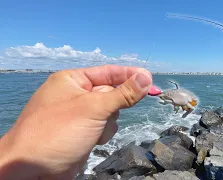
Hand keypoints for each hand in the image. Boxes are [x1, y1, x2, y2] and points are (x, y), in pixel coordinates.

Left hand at [0, 65, 151, 179]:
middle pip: (111, 93)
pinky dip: (103, 133)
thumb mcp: (94, 108)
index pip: (108, 72)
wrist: (32, 170)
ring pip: (110, 112)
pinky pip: (104, 126)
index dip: (130, 75)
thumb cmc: (57, 132)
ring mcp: (79, 114)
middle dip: (113, 106)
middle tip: (108, 113)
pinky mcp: (82, 131)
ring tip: (93, 131)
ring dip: (108, 122)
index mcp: (73, 80)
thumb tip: (146, 77)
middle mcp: (75, 94)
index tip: (150, 78)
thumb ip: (123, 93)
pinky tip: (92, 140)